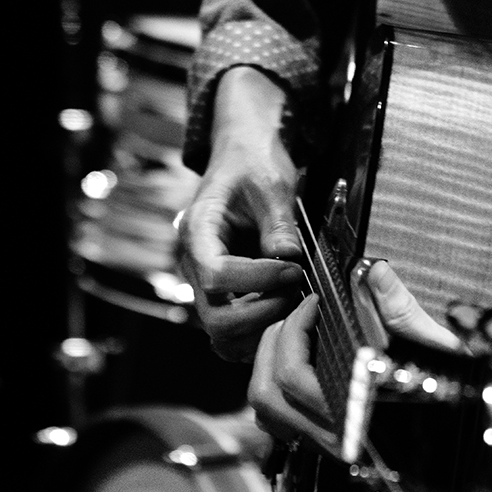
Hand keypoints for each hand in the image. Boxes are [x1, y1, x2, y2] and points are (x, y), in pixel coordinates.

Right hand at [177, 67, 304, 359]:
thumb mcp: (270, 183)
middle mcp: (194, 264)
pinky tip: (286, 306)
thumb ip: (278, 223)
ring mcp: (205, 284)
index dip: (260, 280)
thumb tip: (289, 259)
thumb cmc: (252, 163)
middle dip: (262, 311)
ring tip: (293, 299)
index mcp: (197, 231)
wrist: (242, 156)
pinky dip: (259, 331)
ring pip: (222, 335)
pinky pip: (233, 333)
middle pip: (215, 318)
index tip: (294, 269)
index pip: (216, 276)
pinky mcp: (222, 295)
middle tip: (297, 290)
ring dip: (262, 327)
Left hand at [247, 261, 460, 454]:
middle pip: (267, 393)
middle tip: (300, 313)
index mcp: (357, 417)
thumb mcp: (431, 342)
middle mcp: (337, 439)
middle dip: (275, 342)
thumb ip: (398, 307)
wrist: (464, 414)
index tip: (314, 303)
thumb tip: (375, 273)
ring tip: (291, 332)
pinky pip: (278, 420)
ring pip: (266, 410)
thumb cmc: (450, 386)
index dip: (295, 330)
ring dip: (267, 364)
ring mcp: (327, 444)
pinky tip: (295, 359)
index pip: (293, 377)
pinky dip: (275, 386)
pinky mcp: (324, 441)